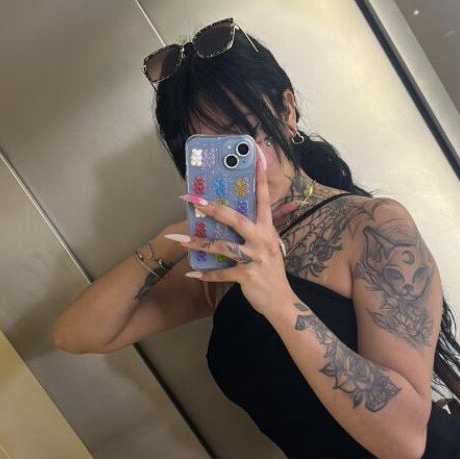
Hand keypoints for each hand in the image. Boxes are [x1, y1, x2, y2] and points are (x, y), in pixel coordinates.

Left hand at [164, 157, 299, 317]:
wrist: (281, 301)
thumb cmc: (270, 272)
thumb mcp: (267, 246)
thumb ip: (254, 231)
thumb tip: (233, 217)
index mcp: (267, 230)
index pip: (263, 199)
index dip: (260, 178)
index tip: (257, 156)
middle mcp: (262, 240)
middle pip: (236, 219)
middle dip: (213, 208)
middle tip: (192, 198)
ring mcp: (255, 258)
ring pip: (223, 246)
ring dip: (198, 242)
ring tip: (178, 238)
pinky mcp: (247, 276)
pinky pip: (222, 273)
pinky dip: (205, 274)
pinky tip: (191, 272)